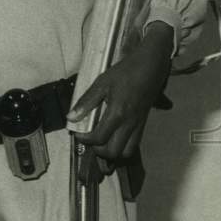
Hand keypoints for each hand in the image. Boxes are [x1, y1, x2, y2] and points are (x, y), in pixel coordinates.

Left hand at [69, 23, 173, 160]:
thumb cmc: (125, 72)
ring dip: (112, 152)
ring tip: (102, 142)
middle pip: (113, 151)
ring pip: (126, 152)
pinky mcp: (143, 124)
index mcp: (118, 113)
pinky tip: (114, 137)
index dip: (85, 140)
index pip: (99, 137)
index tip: (78, 134)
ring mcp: (138, 125)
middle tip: (90, 140)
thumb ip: (86, 101)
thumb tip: (70, 117)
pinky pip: (134, 144)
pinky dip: (123, 147)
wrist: (150, 67)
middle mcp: (129, 123)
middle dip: (98, 150)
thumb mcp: (101, 83)